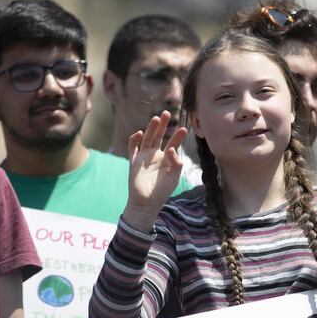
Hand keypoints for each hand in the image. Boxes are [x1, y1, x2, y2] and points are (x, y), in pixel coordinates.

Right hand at [123, 111, 186, 230]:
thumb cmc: (161, 192)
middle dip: (163, 125)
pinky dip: (134, 140)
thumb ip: (176, 163)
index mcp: (167, 159)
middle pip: (159, 136)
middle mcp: (155, 155)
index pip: (173, 143)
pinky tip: (139, 133)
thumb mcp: (174, 178)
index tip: (183, 129)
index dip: (178, 136)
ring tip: (156, 119)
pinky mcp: (134, 161)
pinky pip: (132, 148)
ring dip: (151, 128)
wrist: (146, 203)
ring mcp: (144, 157)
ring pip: (147, 138)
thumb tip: (172, 149)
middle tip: (167, 113)